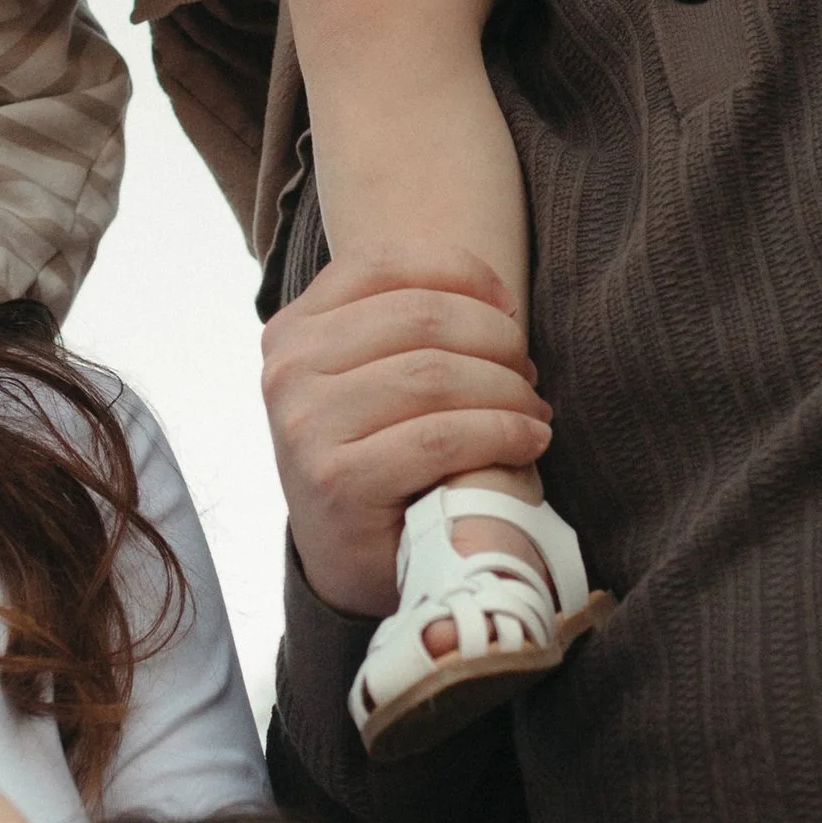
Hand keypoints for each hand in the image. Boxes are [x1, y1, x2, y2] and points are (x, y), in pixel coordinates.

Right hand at [260, 246, 552, 615]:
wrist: (345, 559)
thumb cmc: (375, 455)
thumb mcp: (366, 377)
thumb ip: (401, 326)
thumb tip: (499, 303)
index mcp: (293, 331)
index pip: (381, 264)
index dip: (460, 273)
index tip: (508, 307)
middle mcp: (288, 370)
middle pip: (420, 317)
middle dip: (496, 340)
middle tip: (528, 373)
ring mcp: (305, 426)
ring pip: (435, 376)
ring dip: (506, 391)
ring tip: (533, 411)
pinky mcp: (337, 482)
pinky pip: (440, 439)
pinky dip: (502, 434)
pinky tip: (529, 442)